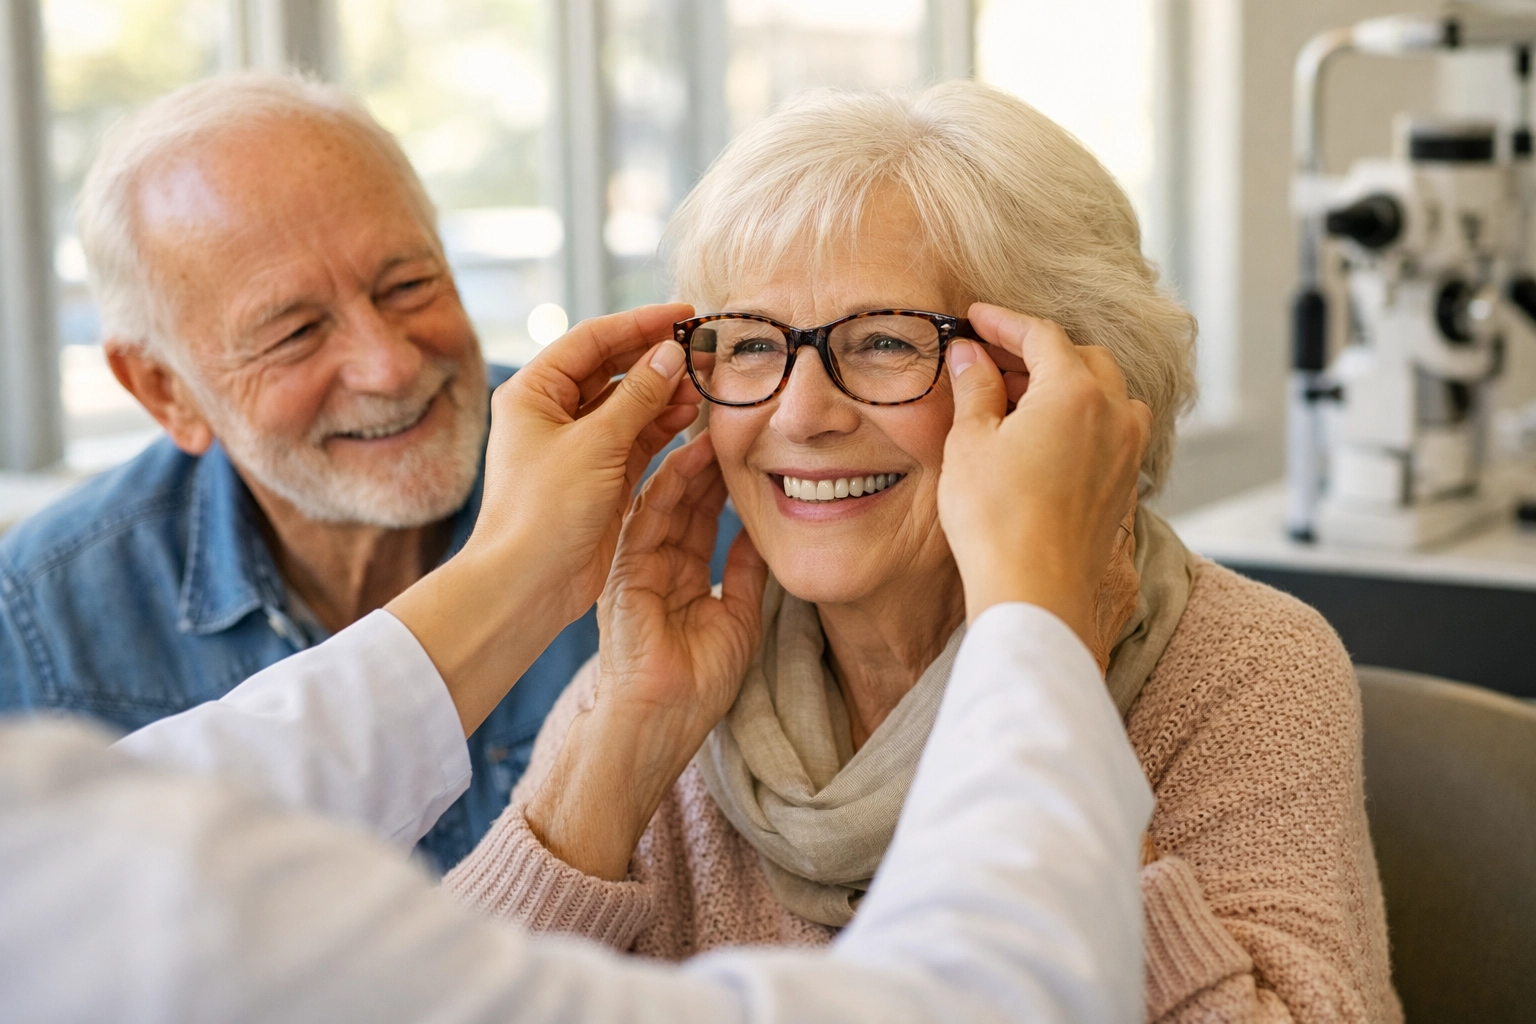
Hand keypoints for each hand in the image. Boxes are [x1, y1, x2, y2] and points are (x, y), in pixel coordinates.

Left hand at [471, 303, 704, 621]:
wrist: (526, 585)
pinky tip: (688, 414)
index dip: (639, 323)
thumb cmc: (542, 512)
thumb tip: (671, 354)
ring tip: (702, 382)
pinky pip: (634, 439)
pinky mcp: (598, 477)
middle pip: (611, 369)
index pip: (592, 339)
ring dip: (663, 392)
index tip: (683, 312)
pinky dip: (660, 426)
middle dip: (656, 358)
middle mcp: (551, 413)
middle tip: (702, 349)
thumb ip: (638, 397)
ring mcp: (576, 446)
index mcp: (533, 392)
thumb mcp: (595, 445)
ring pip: (627, 405)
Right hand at [525, 434, 767, 879]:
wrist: (658, 726)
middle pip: (682, 499)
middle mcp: (653, 565)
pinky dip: (667, 486)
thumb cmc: (695, 689)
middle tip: (730, 417)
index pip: (701, 516)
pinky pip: (645, 519)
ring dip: (688, 462)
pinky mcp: (622, 573)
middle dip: (705, 459)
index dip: (722, 481)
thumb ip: (744, 578)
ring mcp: (634, 566)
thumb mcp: (736, 622)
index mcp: (678, 577)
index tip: (747, 445)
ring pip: (662, 501)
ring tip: (714, 424)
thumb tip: (760, 540)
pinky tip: (688, 457)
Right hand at [939, 303, 1150, 647]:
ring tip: (1022, 398)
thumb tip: (969, 354)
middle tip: (991, 359)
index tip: (976, 319)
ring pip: (1106, 392)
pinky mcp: (1125, 483)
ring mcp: (1127, 450)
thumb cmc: (997, 520)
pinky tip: (1048, 436)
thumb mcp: (971, 442)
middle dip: (1037, 351)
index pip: (1042, 334)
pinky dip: (1083, 417)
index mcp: (1076, 391)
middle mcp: (1114, 413)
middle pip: (1082, 357)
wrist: (1035, 592)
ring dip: (1067, 383)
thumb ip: (975, 388)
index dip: (1004, 321)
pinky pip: (1113, 429)